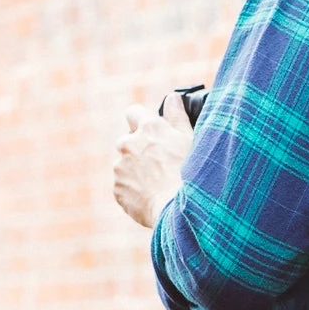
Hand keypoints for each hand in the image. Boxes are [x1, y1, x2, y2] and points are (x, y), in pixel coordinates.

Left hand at [114, 92, 193, 227]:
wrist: (180, 212)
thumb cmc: (191, 174)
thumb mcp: (190, 140)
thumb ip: (177, 117)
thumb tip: (172, 97)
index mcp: (148, 128)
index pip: (134, 113)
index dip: (142, 122)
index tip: (152, 133)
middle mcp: (129, 143)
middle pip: (128, 141)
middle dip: (139, 150)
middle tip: (159, 165)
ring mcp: (120, 167)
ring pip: (125, 166)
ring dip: (137, 172)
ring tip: (159, 186)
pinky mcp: (117, 189)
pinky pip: (124, 188)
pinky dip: (135, 192)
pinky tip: (152, 198)